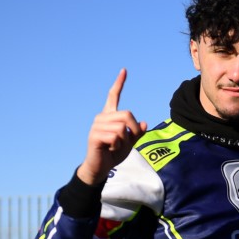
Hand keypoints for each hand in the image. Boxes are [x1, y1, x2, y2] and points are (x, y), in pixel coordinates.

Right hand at [76, 69, 147, 184]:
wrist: (100, 167)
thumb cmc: (113, 153)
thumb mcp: (129, 143)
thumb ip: (136, 133)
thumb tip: (144, 123)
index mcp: (109, 116)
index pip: (113, 96)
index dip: (119, 84)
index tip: (124, 71)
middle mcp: (102, 117)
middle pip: (127, 115)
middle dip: (133, 130)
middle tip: (126, 141)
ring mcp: (97, 125)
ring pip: (122, 128)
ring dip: (124, 141)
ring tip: (114, 147)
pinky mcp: (94, 135)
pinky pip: (116, 137)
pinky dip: (117, 146)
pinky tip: (109, 149)